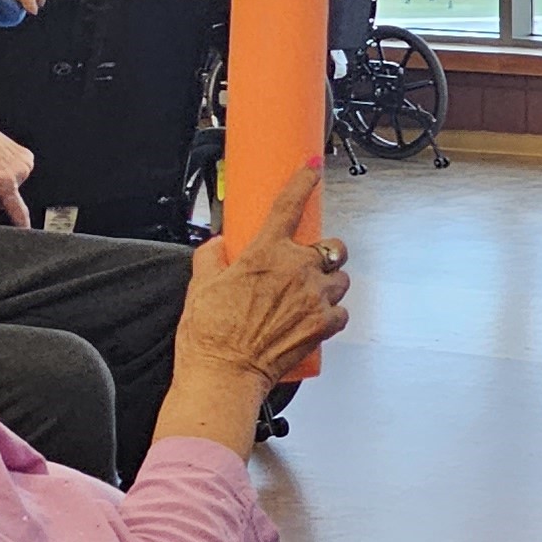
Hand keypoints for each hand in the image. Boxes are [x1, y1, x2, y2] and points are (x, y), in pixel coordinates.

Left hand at [0, 104, 34, 225]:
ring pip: (10, 187)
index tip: (26, 233)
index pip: (18, 209)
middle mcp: (19, 169)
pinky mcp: (24, 153)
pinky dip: (2, 174)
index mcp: (4, 179)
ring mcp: (23, 160)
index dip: (21, 224)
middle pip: (7, 199)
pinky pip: (15, 174)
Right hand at [175, 163, 350, 386]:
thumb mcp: (199, 286)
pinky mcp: (324, 324)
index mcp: (265, 252)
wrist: (224, 375)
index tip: (313, 167)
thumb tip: (217, 246)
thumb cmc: (210, 335)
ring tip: (307, 297)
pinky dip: (332, 314)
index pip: (289, 204)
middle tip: (305, 266)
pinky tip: (314, 320)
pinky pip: (342, 311)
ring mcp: (314, 296)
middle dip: (323, 253)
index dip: (304, 180)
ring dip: (329, 284)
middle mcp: (296, 269)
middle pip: (331, 246)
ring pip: (340, 278)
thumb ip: (210, 257)